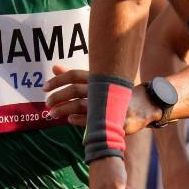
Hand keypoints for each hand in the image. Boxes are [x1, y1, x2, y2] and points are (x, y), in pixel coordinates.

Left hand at [44, 66, 161, 132]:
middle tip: (47, 103)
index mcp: (98, 78)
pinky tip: (69, 119)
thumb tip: (54, 67)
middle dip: (57, 96)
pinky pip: (90, 120)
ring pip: (80, 105)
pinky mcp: (112, 120)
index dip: (58, 80)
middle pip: (75, 90)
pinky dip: (78, 120)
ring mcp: (107, 104)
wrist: (143, 105)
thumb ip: (74, 76)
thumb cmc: (113, 92)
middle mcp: (102, 89)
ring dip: (63, 109)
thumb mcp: (96, 82)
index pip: (75, 75)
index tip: (44, 87)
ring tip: (52, 114)